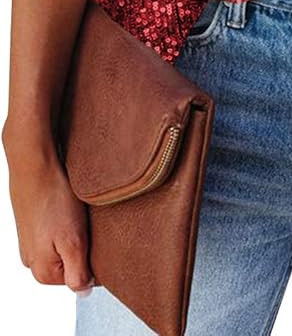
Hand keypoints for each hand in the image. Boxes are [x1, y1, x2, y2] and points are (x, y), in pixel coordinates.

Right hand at [3, 130, 94, 293]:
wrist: (34, 164)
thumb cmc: (54, 199)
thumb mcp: (73, 241)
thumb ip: (78, 273)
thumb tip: (82, 292)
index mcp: (43, 272)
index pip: (82, 279)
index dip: (95, 258)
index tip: (93, 237)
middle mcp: (33, 261)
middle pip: (72, 263)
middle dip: (84, 245)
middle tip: (84, 223)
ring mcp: (30, 243)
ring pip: (64, 246)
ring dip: (74, 232)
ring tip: (74, 213)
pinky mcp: (32, 225)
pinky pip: (55, 231)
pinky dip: (65, 221)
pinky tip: (66, 208)